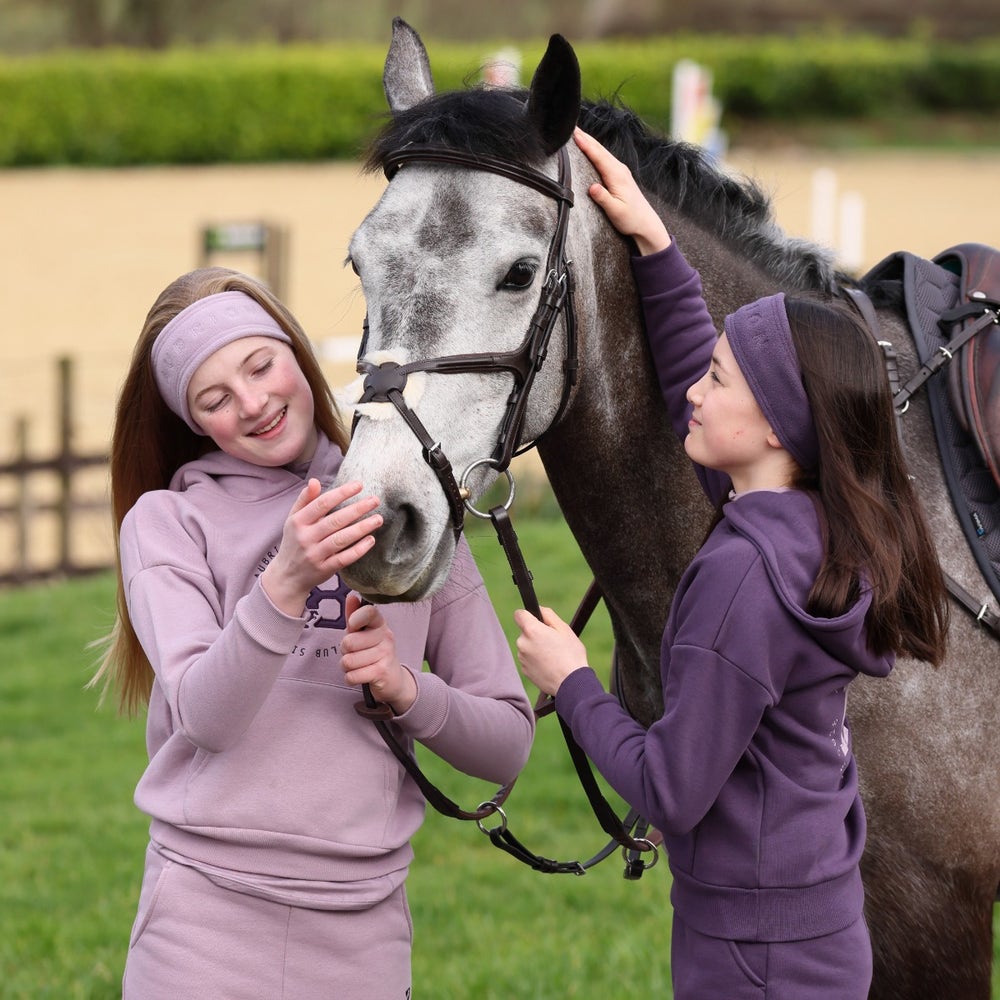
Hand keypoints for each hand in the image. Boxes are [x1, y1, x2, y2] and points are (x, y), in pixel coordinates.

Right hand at [261, 479, 381, 615]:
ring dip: (362, 528)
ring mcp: (315, 554)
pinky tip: (371, 539)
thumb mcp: (293, 519)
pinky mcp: (324, 569)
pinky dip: (358, 549)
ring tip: (378, 518)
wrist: (287, 576)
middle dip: (358, 509)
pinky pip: (344, 558)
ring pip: (342, 539)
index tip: (359, 485)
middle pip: (335, 520)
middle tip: (375, 500)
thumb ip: (305, 500)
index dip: (341, 493)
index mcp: (298, 522)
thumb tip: (315, 481)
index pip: (322, 503)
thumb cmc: (294, 542)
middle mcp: (306, 537)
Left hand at [340, 593, 416, 713]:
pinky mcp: (382, 673)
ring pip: (348, 661)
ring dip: (347, 666)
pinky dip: (350, 678)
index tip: (353, 627)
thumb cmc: (373, 652)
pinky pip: (352, 676)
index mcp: (380, 624)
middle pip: (348, 642)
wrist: (393, 679)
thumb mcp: (363, 633)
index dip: (355, 619)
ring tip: (357, 665)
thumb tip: (351, 596)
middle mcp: (386, 637)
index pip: (368, 612)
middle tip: (354, 652)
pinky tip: (359, 675)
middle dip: (344, 651)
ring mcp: (385, 655)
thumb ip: (354, 616)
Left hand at [514, 606, 588, 696]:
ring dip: (536, 647)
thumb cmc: (571, 655)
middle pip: (525, 632)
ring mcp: (522, 658)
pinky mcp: (524, 670)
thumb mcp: (565, 629)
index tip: (536, 620)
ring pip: (527, 646)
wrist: (571, 684)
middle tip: (553, 642)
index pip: (519, 614)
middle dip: (536, 633)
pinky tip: (550, 665)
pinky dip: (536, 660)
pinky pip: (529, 659)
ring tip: (553, 656)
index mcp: (532, 630)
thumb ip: (549, 615)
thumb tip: (539, 610)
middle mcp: (522, 643)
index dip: (528, 615)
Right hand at [573, 127, 671, 255]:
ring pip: (603, 152)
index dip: (586, 145)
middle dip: (586, 138)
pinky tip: (591, 148)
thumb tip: (592, 187)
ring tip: (578, 134)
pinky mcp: (620, 175)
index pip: (599, 156)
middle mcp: (620, 170)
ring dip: (590, 142)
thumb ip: (603, 198)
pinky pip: (606, 158)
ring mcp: (621, 171)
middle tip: (572, 127)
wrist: (646, 224)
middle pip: (600, 150)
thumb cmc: (631, 219)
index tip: (574, 134)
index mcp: (617, 176)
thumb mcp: (615, 211)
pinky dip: (596, 151)